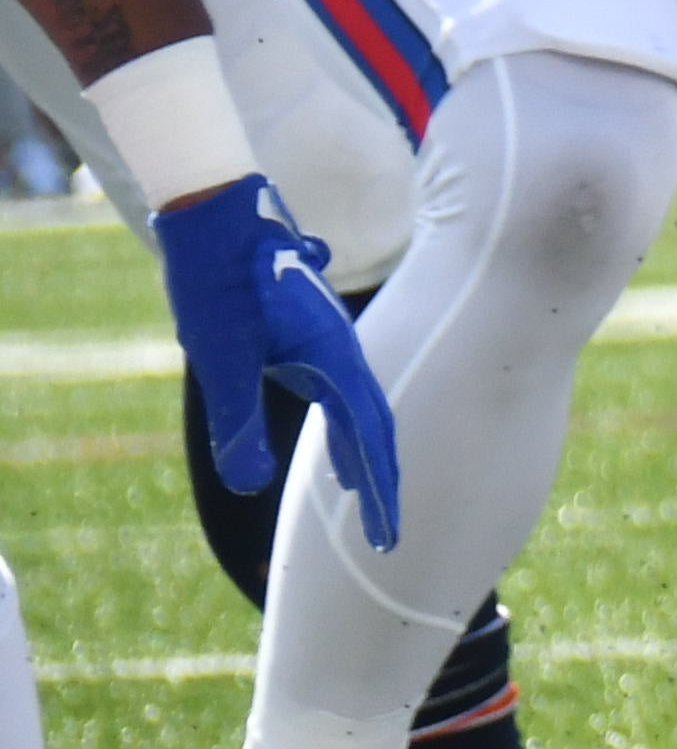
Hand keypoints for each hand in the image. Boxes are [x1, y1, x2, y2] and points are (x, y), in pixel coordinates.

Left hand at [150, 182, 397, 548]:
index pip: (367, 439)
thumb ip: (237, 421)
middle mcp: (340, 353)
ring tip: (364, 493)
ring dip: (367, 452)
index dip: (380, 492)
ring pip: (362, 406)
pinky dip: (349, 423)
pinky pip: (344, 390)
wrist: (218, 212)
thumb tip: (247, 486)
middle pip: (376, 426)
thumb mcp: (220, 356)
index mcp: (331, 361)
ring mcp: (328, 341)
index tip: (387, 536)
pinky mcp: (309, 332)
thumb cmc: (219, 279)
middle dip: (383, 482)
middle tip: (386, 531)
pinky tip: (333, 434)